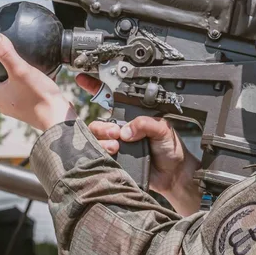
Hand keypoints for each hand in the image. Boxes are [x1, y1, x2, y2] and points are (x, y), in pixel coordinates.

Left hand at [0, 33, 75, 131]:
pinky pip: (21, 91)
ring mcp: (14, 106)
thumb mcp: (20, 70)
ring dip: (11, 76)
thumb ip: (6, 53)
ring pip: (8, 86)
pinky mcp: (26, 107)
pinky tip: (34, 74)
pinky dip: (24, 83)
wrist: (56, 116)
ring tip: (19, 62)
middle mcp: (1, 102)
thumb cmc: (37, 96)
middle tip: (4, 53)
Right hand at [79, 74, 201, 215]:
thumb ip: (146, 123)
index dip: (94, 88)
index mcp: (131, 118)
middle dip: (102, 127)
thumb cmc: (171, 149)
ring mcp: (115, 147)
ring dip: (102, 141)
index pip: (110, 101)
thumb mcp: (163, 128)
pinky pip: (98, 157)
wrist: (173, 175)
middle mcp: (120, 131)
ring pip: (95, 140)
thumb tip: (126, 131)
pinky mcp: (113, 162)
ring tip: (117, 147)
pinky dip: (101, 155)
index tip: (82, 79)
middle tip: (116, 133)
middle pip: (97, 124)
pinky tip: (112, 156)